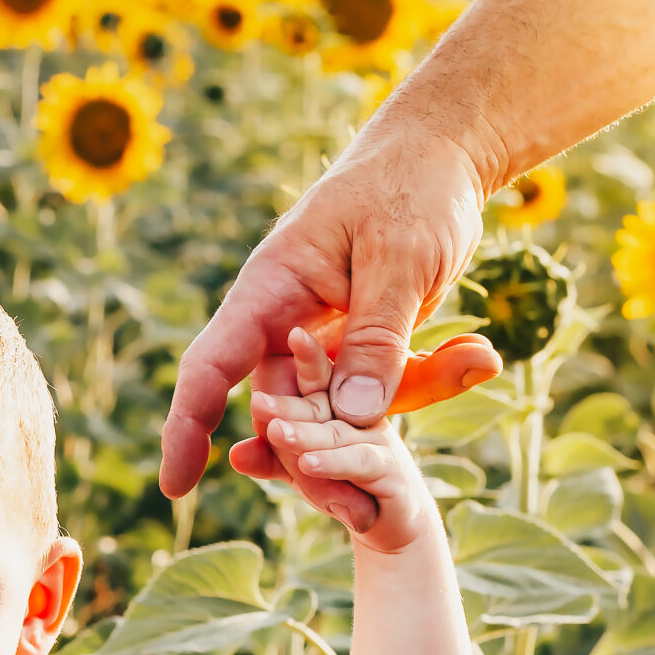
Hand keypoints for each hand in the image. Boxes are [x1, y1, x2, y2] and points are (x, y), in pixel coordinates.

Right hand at [160, 106, 491, 503]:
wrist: (445, 152)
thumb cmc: (410, 184)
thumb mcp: (399, 256)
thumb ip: (376, 336)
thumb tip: (353, 415)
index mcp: (270, 289)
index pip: (214, 367)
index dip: (188, 428)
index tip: (178, 485)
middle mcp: (287, 321)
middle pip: (284, 409)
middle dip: (318, 457)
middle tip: (356, 502)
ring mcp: (327, 336)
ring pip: (342, 408)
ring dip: (390, 416)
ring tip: (459, 376)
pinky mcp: (367, 344)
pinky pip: (385, 387)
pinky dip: (429, 381)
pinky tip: (477, 353)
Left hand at [254, 326, 440, 555]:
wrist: (392, 521)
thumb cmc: (339, 483)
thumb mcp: (299, 469)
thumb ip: (272, 460)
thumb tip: (235, 455)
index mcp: (336, 402)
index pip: (317, 376)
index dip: (305, 358)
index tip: (289, 337)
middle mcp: (359, 415)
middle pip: (321, 404)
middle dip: (289, 406)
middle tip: (258, 402)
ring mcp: (378, 440)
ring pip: (337, 433)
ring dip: (306, 435)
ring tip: (276, 435)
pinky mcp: (391, 471)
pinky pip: (361, 462)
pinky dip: (334, 463)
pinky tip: (308, 463)